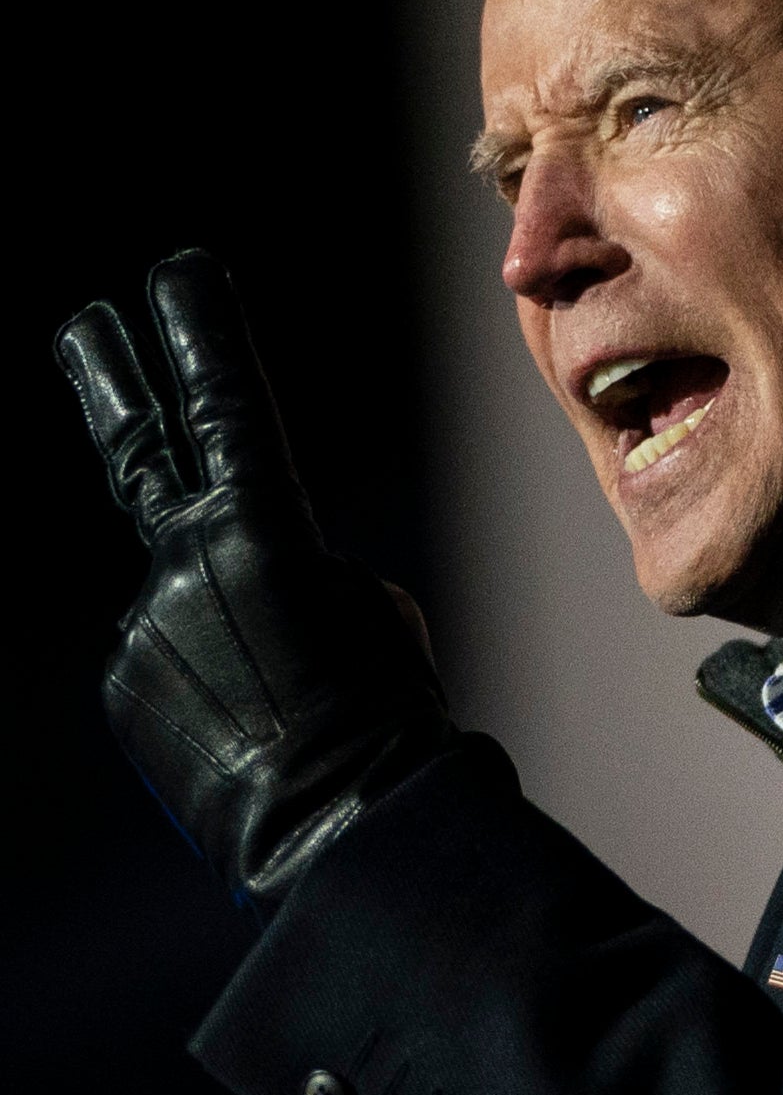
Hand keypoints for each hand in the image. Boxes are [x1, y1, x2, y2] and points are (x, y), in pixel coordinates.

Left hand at [58, 251, 456, 917]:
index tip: (176, 267)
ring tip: (296, 700)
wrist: (342, 827)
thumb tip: (257, 584)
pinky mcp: (125, 691)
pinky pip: (174, 665)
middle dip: (110, 374)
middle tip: (82, 319)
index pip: (226, 404)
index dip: (202, 329)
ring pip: (188, 603)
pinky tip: (264, 731)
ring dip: (237, 634)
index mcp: (259, 532)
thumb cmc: (388, 714)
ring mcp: (139, 632)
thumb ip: (308, 569)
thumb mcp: (379, 609)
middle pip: (140, 451)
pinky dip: (220, 688)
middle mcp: (178, 568)